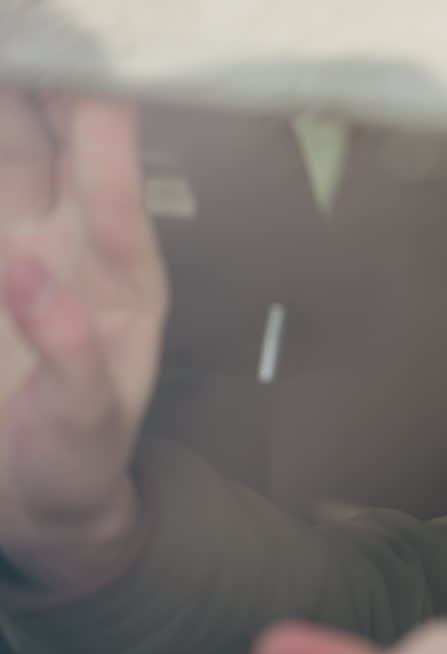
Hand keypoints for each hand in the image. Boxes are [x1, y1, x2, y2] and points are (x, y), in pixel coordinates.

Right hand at [0, 88, 165, 586]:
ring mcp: (19, 253)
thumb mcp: (84, 426)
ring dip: (4, 111)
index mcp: (124, 282)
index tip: (85, 56)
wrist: (40, 501)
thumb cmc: (78, 463)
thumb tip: (27, 274)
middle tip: (28, 27)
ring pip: (8, 159)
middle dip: (36, 82)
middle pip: (52, 147)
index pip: (115, 180)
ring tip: (9, 46)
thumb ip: (68, 354)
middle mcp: (73, 251)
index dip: (100, 115)